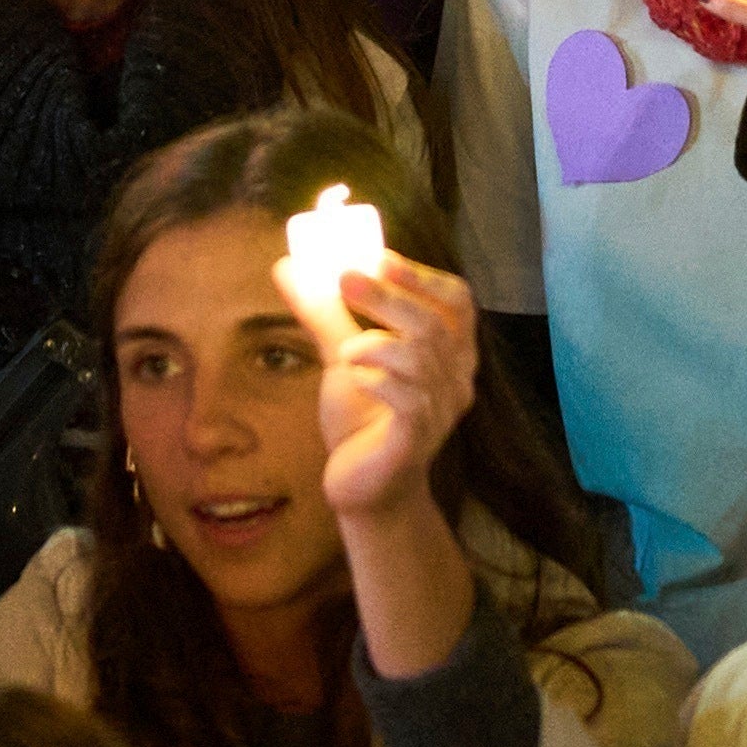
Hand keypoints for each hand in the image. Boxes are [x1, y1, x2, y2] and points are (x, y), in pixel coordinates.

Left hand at [307, 250, 473, 529]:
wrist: (362, 489)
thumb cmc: (363, 420)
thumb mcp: (342, 357)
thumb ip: (324, 313)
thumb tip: (288, 266)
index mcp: (447, 353)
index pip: (458, 302)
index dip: (423, 276)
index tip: (379, 257)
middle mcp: (454, 380)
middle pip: (435, 324)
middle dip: (389, 297)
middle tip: (345, 278)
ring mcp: (440, 412)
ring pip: (422, 359)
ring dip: (377, 343)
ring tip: (344, 349)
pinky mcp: (416, 441)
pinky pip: (409, 400)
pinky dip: (378, 380)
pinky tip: (355, 378)